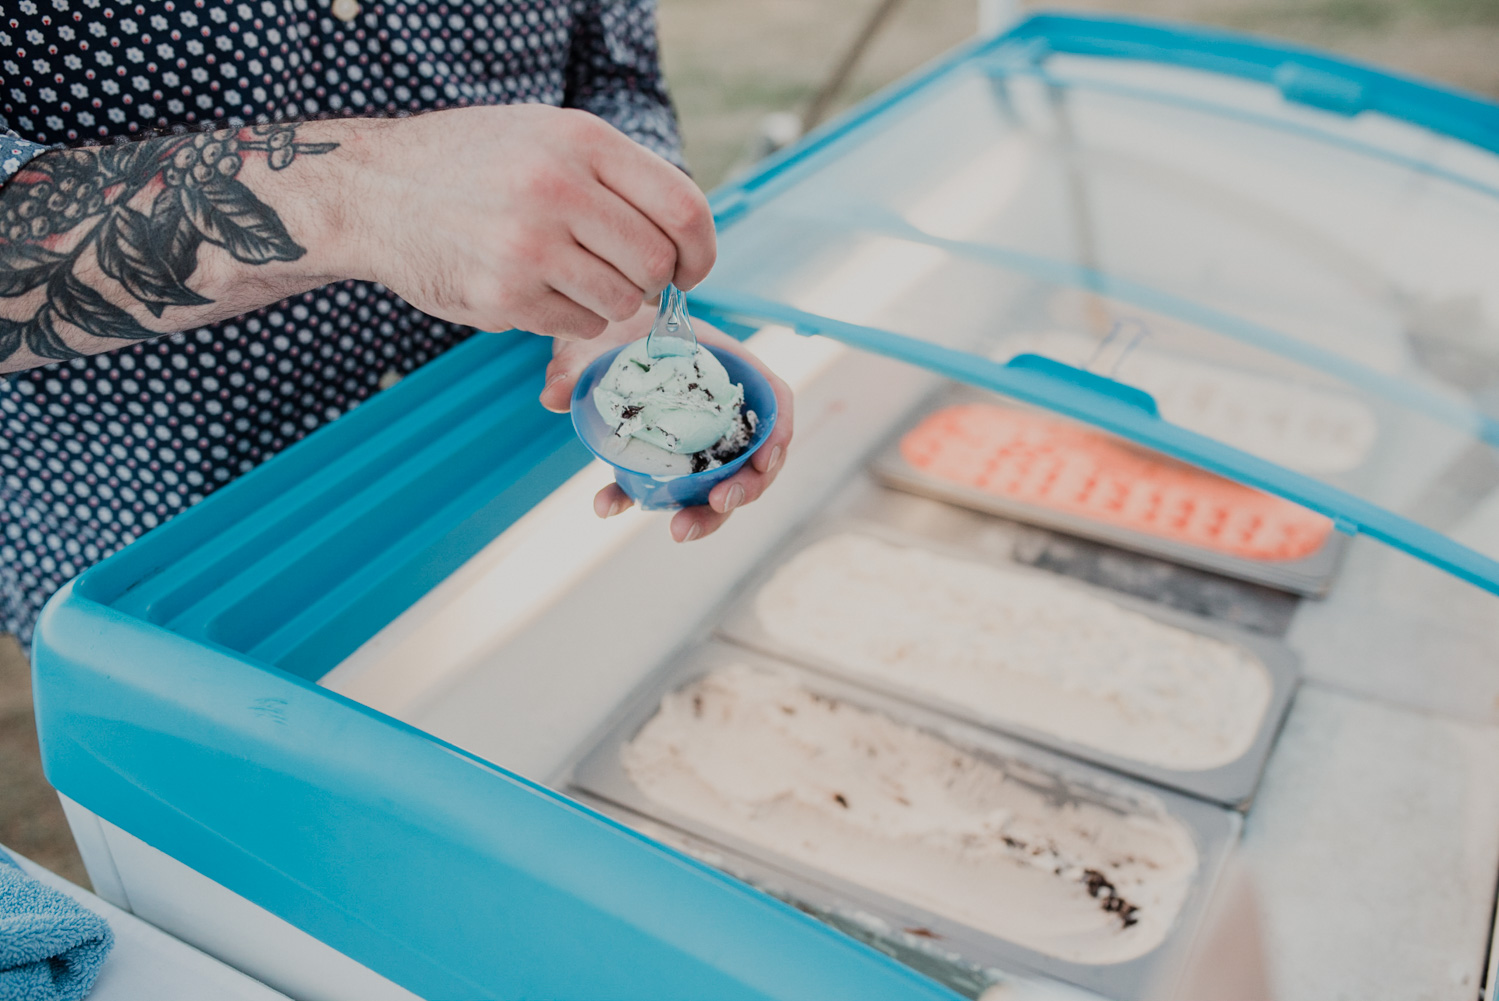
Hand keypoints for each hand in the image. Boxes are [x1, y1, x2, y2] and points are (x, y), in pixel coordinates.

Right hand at [340, 105, 715, 339]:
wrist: (374, 190)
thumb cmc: (471, 163)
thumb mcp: (546, 135)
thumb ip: (614, 174)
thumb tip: (686, 233)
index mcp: (581, 140)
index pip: (683, 207)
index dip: (701, 249)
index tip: (691, 268)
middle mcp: (557, 189)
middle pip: (656, 264)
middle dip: (652, 282)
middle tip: (627, 278)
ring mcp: (529, 246)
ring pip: (620, 302)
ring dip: (610, 302)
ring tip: (573, 278)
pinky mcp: (504, 296)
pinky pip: (577, 324)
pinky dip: (571, 317)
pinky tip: (538, 290)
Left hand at [540, 304, 794, 542]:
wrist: (593, 335)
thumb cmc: (614, 324)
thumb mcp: (600, 336)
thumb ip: (577, 363)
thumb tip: (553, 396)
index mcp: (728, 366)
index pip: (775, 400)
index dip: (778, 435)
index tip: (765, 463)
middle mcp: (719, 407)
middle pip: (752, 455)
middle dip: (744, 489)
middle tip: (718, 504)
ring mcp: (697, 437)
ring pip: (717, 482)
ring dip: (705, 512)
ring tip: (678, 530)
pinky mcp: (666, 458)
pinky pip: (664, 486)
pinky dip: (640, 501)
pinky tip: (608, 506)